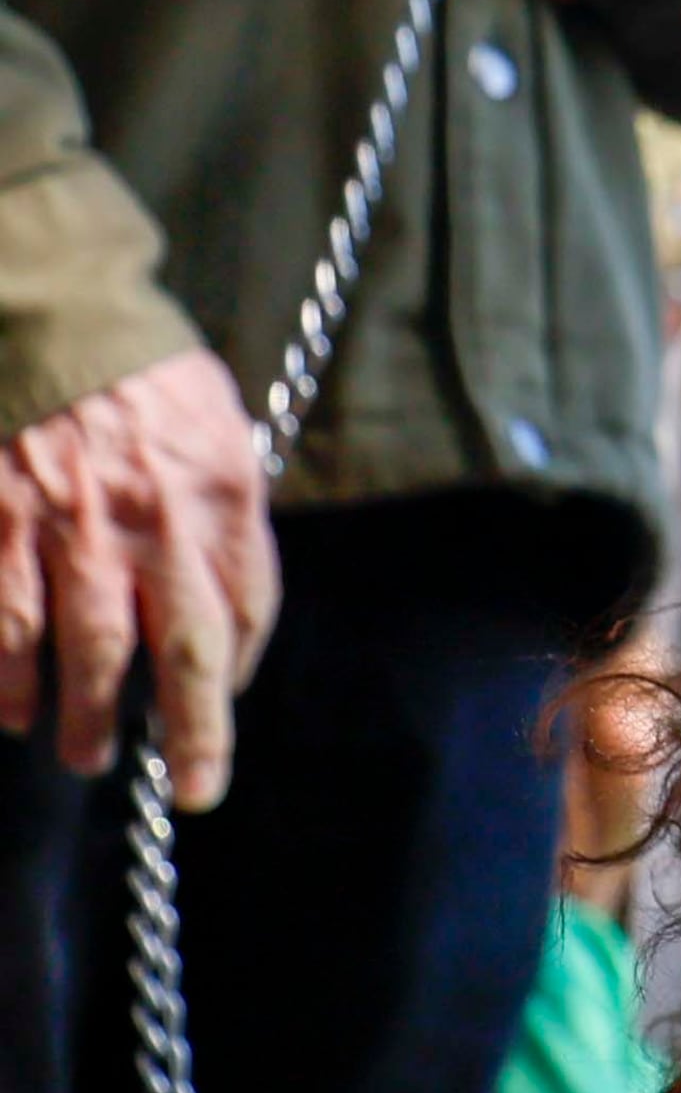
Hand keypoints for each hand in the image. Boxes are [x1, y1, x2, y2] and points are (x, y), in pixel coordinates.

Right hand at [0, 350, 276, 808]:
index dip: (233, 677)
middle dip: (188, 736)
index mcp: (218, 496)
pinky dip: (2, 677)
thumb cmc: (134, 367)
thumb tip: (233, 601)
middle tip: (180, 784)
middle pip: (179, 655)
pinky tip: (6, 707)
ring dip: (82, 718)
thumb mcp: (217, 425)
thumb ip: (226, 511)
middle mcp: (149, 521)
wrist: (43, 308)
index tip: (220, 709)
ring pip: (82, 654)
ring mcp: (64, 527)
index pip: (245, 613)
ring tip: (77, 752)